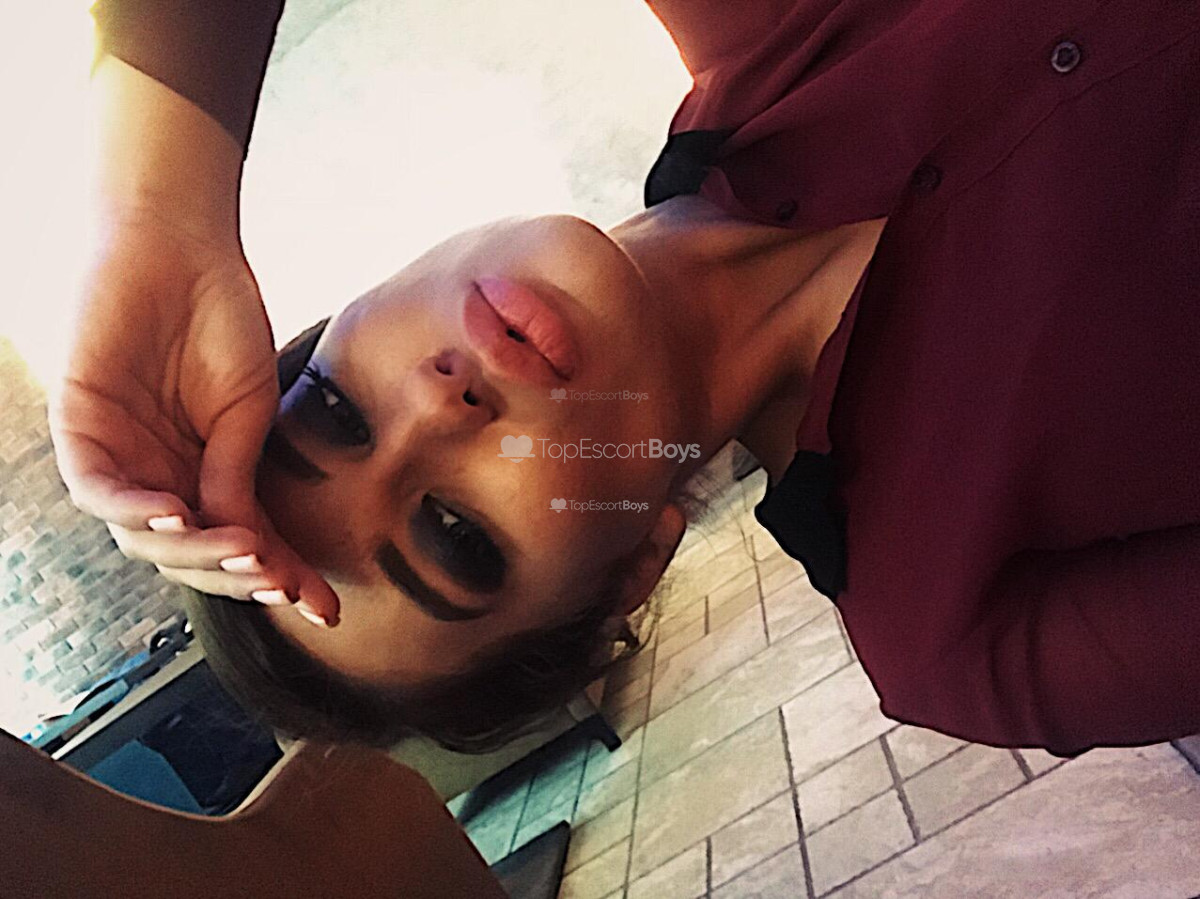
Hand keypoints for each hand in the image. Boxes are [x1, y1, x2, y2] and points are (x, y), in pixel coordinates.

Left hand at [48, 211, 338, 626]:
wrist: (186, 244)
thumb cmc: (221, 316)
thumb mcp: (247, 409)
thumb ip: (237, 474)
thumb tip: (248, 543)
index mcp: (197, 472)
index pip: (235, 540)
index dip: (278, 577)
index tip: (324, 608)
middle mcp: (154, 473)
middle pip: (185, 554)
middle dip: (233, 577)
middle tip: (279, 581)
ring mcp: (117, 453)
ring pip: (140, 536)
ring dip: (194, 552)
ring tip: (247, 553)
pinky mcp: (79, 424)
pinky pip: (97, 488)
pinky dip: (133, 509)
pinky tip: (178, 516)